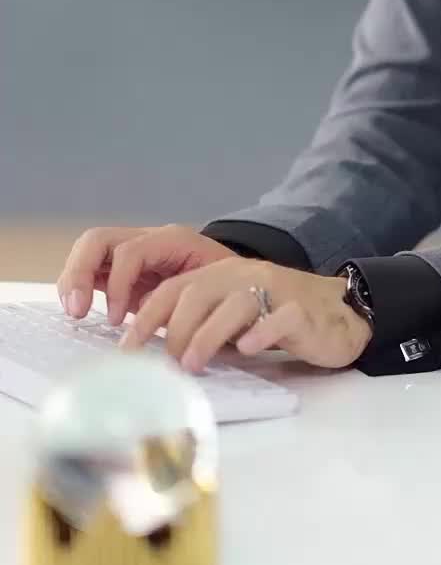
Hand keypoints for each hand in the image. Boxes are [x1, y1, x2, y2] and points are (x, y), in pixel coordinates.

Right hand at [57, 224, 237, 324]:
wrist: (241, 284)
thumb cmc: (231, 291)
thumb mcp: (215, 296)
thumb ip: (184, 305)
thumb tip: (153, 326)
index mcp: (174, 240)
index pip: (130, 252)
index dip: (118, 284)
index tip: (117, 320)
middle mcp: (149, 238)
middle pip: (98, 239)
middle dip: (81, 273)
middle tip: (77, 311)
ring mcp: (133, 250)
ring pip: (89, 249)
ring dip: (74, 279)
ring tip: (75, 312)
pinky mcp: (123, 267)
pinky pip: (93, 267)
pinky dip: (80, 285)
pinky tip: (80, 310)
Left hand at [118, 258, 371, 373]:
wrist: (339, 313)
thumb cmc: (276, 319)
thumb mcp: (232, 316)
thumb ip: (199, 323)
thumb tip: (155, 354)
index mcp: (221, 275)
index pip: (172, 289)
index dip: (145, 317)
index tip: (126, 348)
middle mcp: (243, 276)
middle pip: (196, 293)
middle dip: (174, 331)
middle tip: (170, 364)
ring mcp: (274, 290)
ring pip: (233, 303)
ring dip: (207, 336)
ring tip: (195, 365)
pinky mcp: (300, 311)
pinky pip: (277, 318)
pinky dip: (259, 334)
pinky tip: (247, 351)